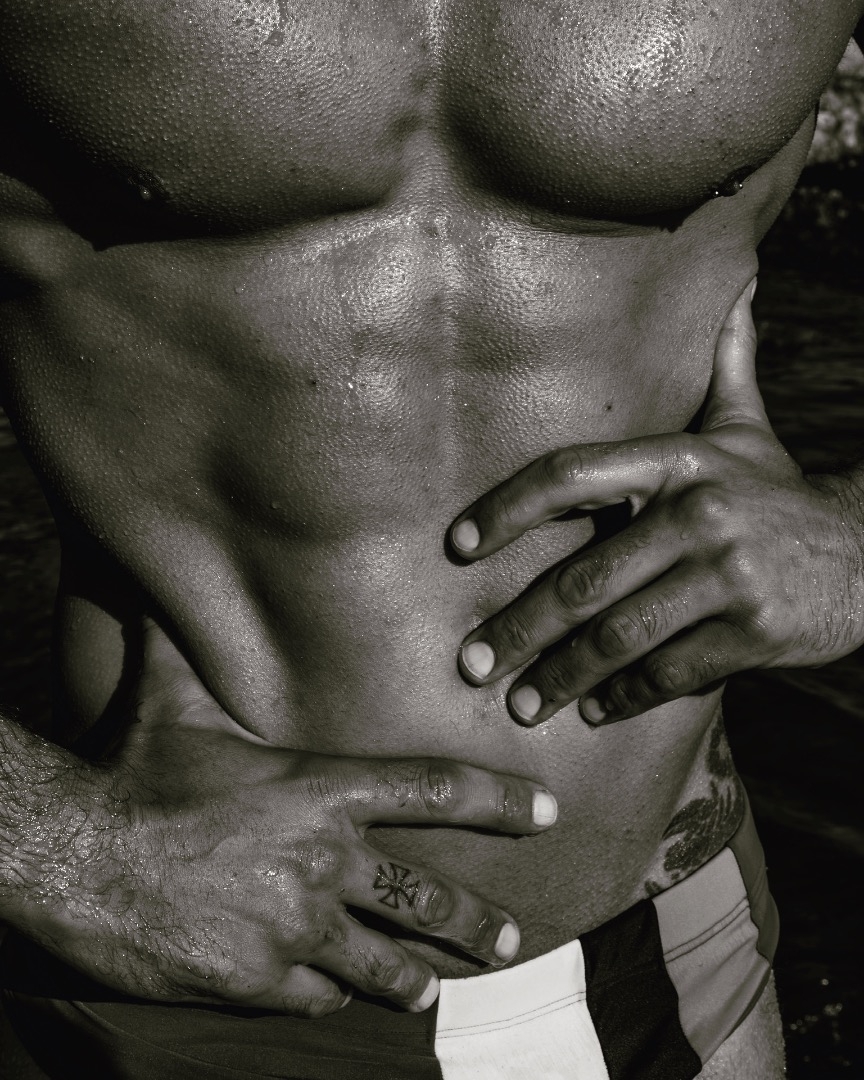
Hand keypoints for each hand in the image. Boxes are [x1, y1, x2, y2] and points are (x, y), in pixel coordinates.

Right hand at [36, 622, 556, 1015]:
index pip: (435, 790)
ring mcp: (295, 929)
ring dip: (413, 976)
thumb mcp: (171, 698)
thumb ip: (191, 642)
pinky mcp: (259, 981)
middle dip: (477, 923)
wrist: (73, 860)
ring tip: (434, 984)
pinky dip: (332, 992)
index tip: (547, 811)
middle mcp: (323, 862)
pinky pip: (318, 994)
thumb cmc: (132, 773)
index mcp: (321, 790)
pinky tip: (336, 991)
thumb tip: (176, 580)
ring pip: (382, 964)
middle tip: (510, 938)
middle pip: (427, 898)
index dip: (500, 799)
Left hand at [450, 280, 863, 725]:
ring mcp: (727, 577)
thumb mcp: (747, 428)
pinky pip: (668, 672)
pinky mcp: (752, 633)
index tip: (460, 546)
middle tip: (474, 664)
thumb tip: (737, 280)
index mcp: (680, 461)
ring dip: (561, 678)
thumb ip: (725, 364)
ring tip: (522, 706)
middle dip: (519, 629)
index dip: (508, 508)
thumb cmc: (778, 493)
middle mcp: (699, 513)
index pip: (571, 475)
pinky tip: (593, 709)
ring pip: (619, 637)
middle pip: (584, 580)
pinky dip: (624, 696)